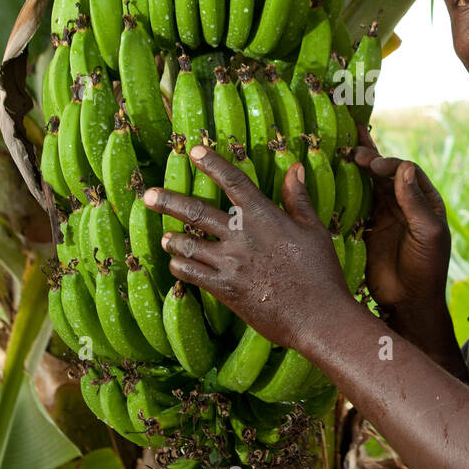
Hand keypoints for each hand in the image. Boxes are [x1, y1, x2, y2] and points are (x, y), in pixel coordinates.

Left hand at [144, 146, 351, 354]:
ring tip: (165, 237)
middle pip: (197, 211)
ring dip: (172, 239)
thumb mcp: (314, 230)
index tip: (194, 151)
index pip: (233, 181)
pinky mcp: (224, 289)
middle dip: (168, 201)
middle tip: (147, 195)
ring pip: (187, 244)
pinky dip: (180, 266)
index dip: (212, 164)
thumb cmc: (321, 272)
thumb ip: (298, 198)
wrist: (318, 316)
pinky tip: (177, 264)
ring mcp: (230, 263)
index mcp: (265, 217)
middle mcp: (242, 236)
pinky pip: (190, 274)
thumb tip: (295, 167)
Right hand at [351, 125, 450, 320]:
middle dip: (370, 159)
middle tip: (353, 151)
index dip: (390, 164)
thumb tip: (404, 167)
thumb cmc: (426, 267)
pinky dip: (345, 188)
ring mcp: (384, 214)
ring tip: (342, 150)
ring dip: (357, 167)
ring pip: (369, 183)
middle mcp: (404, 203)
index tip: (375, 165)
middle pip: (385, 172)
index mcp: (425, 200)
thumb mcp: (428, 233)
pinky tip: (333, 174)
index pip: (406, 171)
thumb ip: (415, 201)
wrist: (408, 300)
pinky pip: (355, 202)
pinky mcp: (366, 227)